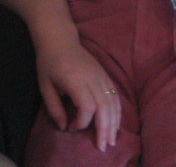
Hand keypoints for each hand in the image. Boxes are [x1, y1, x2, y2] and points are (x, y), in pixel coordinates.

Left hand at [36, 37, 120, 151]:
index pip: (87, 106)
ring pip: (113, 101)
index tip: (70, 128)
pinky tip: (115, 122)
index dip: (82, 122)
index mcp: (76, 80)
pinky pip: (115, 96)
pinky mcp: (106, 76)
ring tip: (113, 139)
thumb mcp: (44, 87)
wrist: (61, 40)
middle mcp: (93, 78)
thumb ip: (54, 108)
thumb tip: (64, 127)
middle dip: (105, 128)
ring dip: (114, 122)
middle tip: (104, 146)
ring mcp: (102, 76)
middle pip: (105, 106)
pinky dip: (117, 111)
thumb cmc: (49, 64)